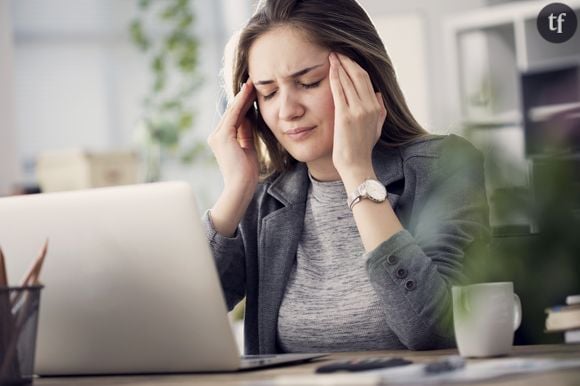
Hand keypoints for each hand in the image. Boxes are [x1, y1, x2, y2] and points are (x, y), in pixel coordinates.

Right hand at [207, 81, 258, 194]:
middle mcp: (216, 136)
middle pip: (232, 112)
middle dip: (243, 97)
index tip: (252, 92)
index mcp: (222, 140)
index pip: (234, 117)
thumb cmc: (246, 172)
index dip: (243, 104)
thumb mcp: (248, 147)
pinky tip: (248, 92)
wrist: (240, 186)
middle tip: (252, 82)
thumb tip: (249, 117)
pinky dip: (241, 103)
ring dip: (243, 96)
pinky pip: (233, 115)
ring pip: (232, 111)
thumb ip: (246, 132)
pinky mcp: (222, 136)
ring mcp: (217, 136)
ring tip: (251, 84)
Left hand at [328, 52, 386, 177]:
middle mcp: (369, 106)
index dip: (356, 66)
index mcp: (376, 107)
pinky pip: (339, 91)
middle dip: (348, 61)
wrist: (356, 165)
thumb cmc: (363, 149)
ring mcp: (357, 111)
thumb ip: (379, 110)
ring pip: (349, 80)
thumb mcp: (376, 128)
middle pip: (359, 75)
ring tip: (332, 56)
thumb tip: (379, 94)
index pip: (366, 80)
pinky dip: (335, 77)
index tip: (346, 58)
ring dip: (340, 65)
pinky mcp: (345, 116)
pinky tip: (330, 68)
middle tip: (337, 52)